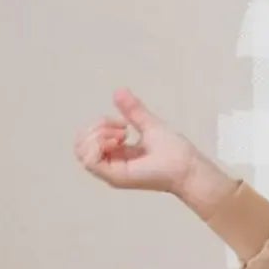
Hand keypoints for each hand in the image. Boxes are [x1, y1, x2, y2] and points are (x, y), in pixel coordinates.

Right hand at [72, 88, 200, 194]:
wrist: (188, 167)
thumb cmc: (175, 152)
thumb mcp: (149, 124)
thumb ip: (133, 110)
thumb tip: (119, 91)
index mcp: (117, 155)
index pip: (87, 140)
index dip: (98, 125)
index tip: (122, 123)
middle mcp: (112, 165)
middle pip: (80, 145)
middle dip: (95, 128)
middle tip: (121, 129)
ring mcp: (113, 173)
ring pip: (82, 152)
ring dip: (97, 135)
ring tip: (121, 134)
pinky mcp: (117, 177)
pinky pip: (90, 161)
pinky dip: (99, 144)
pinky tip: (118, 140)